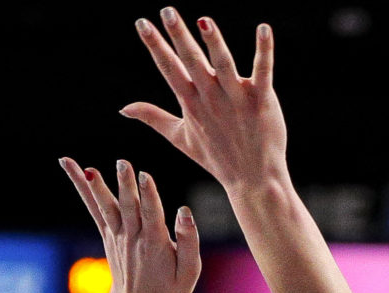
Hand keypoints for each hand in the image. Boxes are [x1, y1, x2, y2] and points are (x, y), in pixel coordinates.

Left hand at [60, 156, 200, 292]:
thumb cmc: (168, 289)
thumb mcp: (189, 272)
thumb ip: (190, 242)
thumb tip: (184, 211)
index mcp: (155, 245)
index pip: (152, 216)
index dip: (149, 196)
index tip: (145, 176)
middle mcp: (133, 238)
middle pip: (128, 207)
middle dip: (125, 185)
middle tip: (122, 163)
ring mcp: (117, 235)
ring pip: (106, 206)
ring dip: (97, 186)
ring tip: (85, 168)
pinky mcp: (108, 234)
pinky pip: (93, 207)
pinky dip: (82, 187)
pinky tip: (70, 165)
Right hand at [123, 12, 287, 192]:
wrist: (254, 180)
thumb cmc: (217, 158)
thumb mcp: (180, 138)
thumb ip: (153, 118)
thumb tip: (123, 108)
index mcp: (191, 103)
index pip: (169, 69)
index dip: (155, 46)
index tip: (142, 23)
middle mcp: (211, 98)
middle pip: (192, 62)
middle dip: (178, 36)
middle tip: (167, 11)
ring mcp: (237, 99)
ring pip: (224, 65)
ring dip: (214, 42)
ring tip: (204, 22)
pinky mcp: (261, 101)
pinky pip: (263, 72)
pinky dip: (264, 51)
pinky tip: (264, 29)